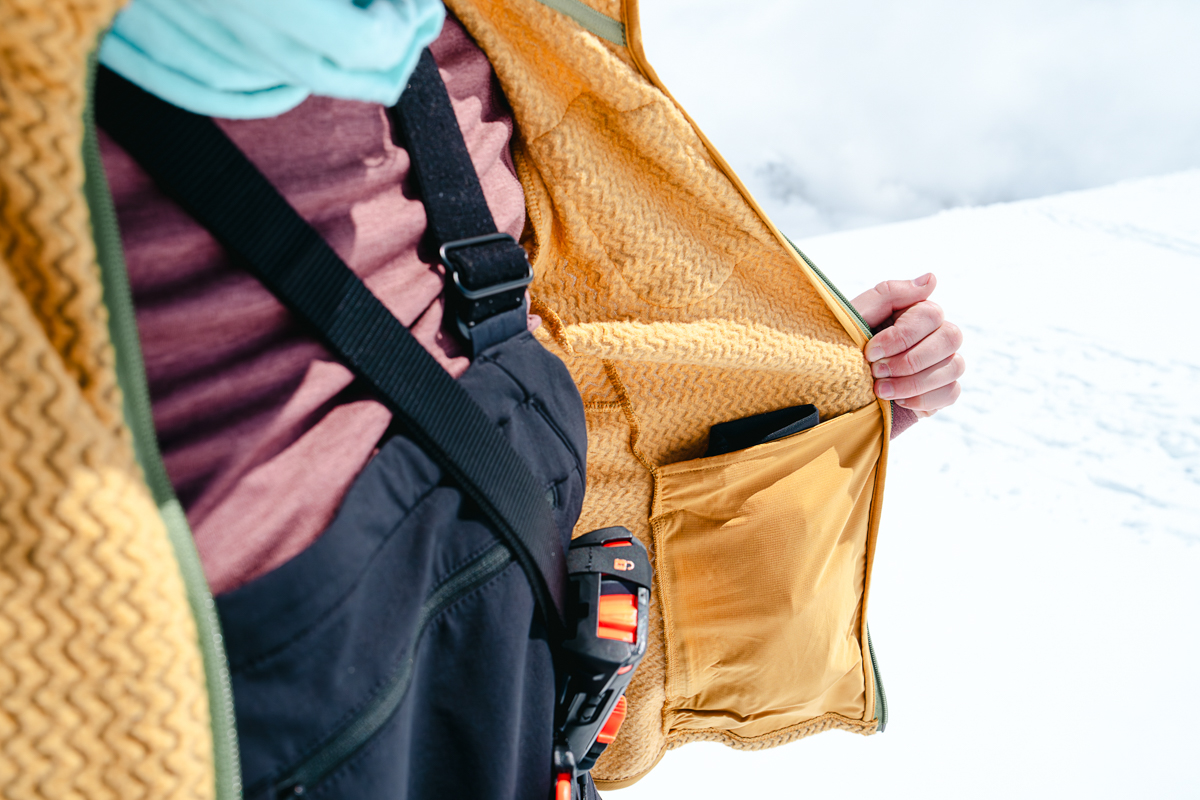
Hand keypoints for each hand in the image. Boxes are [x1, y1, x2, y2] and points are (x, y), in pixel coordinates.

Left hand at [850, 273, 963, 417]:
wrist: (835, 385)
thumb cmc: (844, 344)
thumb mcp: (857, 314)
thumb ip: (890, 293)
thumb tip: (932, 279)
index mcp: (916, 312)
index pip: (931, 314)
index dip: (901, 336)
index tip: (870, 351)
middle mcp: (936, 334)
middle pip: (951, 337)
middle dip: (910, 359)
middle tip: (877, 371)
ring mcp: (943, 363)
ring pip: (955, 366)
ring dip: (914, 382)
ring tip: (881, 390)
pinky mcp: (941, 390)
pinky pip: (951, 392)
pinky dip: (922, 399)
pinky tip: (897, 402)